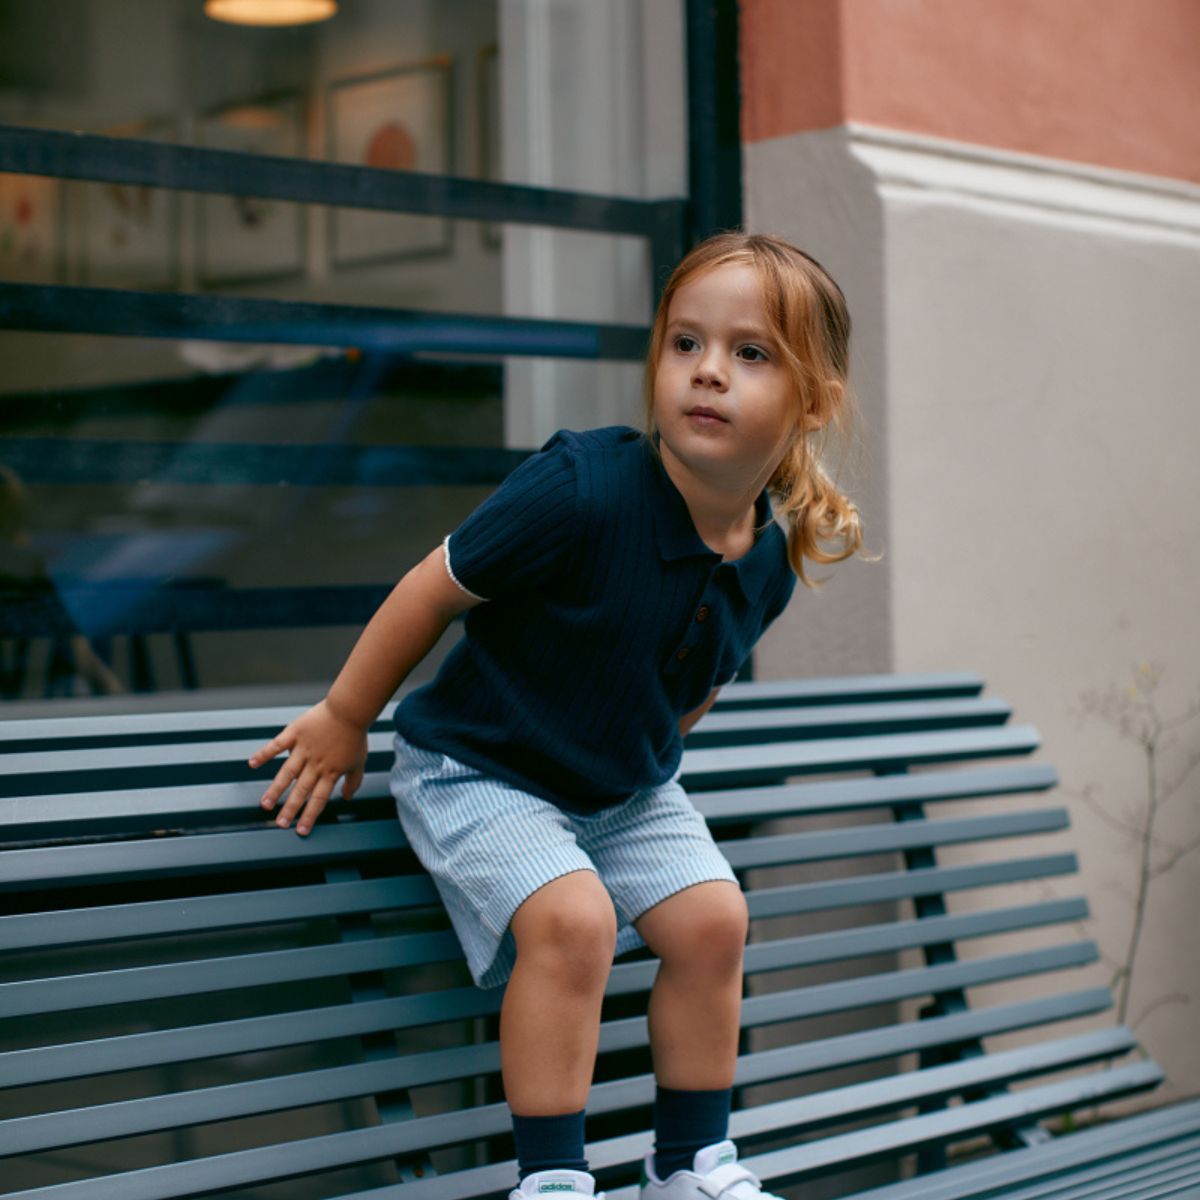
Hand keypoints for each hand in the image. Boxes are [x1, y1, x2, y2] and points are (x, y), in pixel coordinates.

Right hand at [247, 699, 368, 835]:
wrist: (350, 709)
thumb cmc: (355, 735)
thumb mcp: (359, 761)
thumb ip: (353, 781)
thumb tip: (346, 798)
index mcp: (331, 771)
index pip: (319, 799)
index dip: (310, 815)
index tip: (301, 831)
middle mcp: (315, 763)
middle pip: (301, 790)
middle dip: (290, 809)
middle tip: (280, 824)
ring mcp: (304, 749)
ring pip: (287, 773)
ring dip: (275, 790)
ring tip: (265, 804)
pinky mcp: (295, 733)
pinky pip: (277, 745)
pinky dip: (264, 754)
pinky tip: (252, 764)